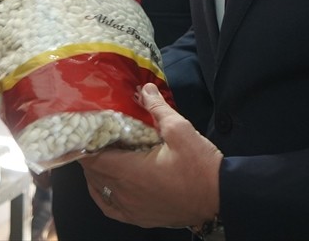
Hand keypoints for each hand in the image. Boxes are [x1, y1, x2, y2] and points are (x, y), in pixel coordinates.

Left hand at [79, 83, 221, 228]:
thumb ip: (158, 109)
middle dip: (90, 155)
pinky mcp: (141, 218)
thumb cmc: (200, 165)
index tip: (87, 130)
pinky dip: (103, 194)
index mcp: (131, 171)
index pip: (94, 158)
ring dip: (96, 173)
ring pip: (99, 190)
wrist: (221, 196)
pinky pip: (110, 208)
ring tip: (100, 156)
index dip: (86, 143)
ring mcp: (132, 209)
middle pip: (94, 174)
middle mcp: (126, 193)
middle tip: (94, 138)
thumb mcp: (180, 130)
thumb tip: (145, 89)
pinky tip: (105, 185)